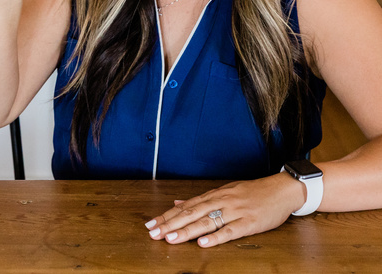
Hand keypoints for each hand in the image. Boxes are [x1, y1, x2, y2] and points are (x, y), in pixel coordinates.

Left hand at [145, 174, 304, 246]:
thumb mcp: (225, 192)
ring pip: (207, 222)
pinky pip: (230, 231)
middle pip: (192, 213)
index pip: (186, 206)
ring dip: (187, 230)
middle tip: (153, 232)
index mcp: (215, 195)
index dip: (167, 216)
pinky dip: (216, 237)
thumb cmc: (252, 193)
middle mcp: (222, 201)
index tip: (150, 224)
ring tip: (170, 238)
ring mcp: (235, 211)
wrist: (281, 190)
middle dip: (171, 223)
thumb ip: (202, 200)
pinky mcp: (249, 223)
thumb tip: (177, 203)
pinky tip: (203, 243)